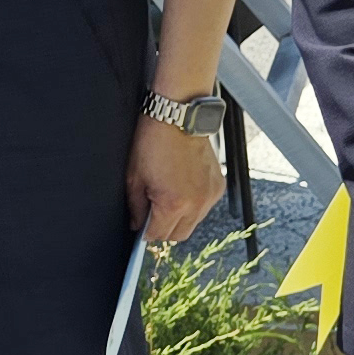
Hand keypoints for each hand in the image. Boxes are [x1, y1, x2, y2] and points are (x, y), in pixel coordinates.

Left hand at [124, 110, 222, 244]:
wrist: (178, 119)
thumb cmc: (152, 144)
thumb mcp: (135, 177)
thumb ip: (136, 207)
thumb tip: (137, 225)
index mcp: (173, 204)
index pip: (159, 235)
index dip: (146, 234)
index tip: (141, 228)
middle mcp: (197, 204)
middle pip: (179, 234)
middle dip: (164, 230)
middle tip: (152, 216)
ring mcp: (210, 195)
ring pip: (194, 222)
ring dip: (180, 218)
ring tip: (167, 199)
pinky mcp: (219, 186)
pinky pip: (205, 207)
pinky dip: (194, 205)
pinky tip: (182, 190)